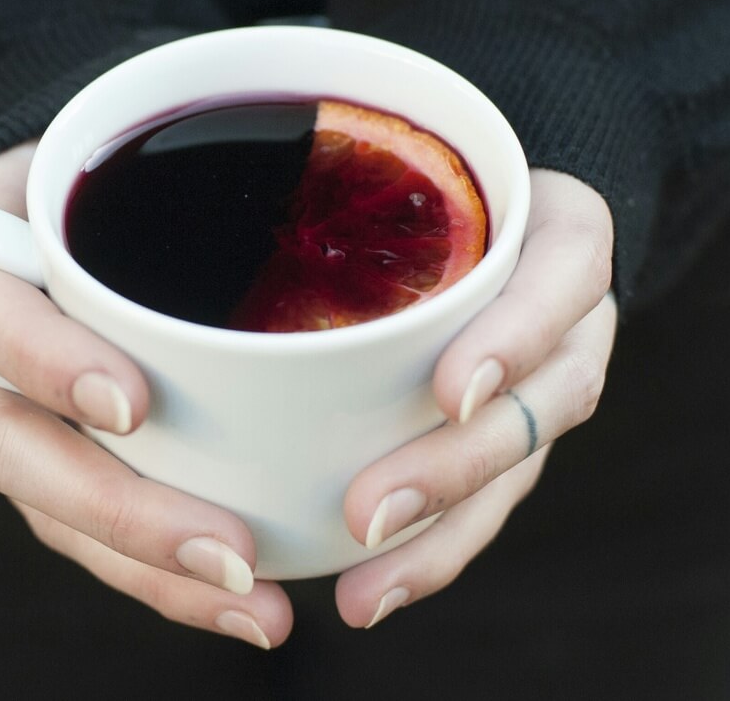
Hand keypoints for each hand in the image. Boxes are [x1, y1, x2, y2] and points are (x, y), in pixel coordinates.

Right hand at [0, 141, 293, 648]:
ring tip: (261, 608)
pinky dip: (174, 580)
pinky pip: (102, 540)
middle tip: (232, 551)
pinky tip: (259, 604)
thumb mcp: (120, 130)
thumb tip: (320, 111)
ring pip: (61, 518)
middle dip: (124, 516)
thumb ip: (167, 134)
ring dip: (158, 573)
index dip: (48, 362)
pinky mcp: (60, 467)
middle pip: (19, 455)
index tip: (132, 402)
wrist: (70, 193)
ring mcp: (14, 422)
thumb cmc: (111, 159)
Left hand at [334, 169, 617, 627]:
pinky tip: (364, 591)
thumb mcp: (410, 138)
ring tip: (364, 589)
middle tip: (366, 511)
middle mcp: (571, 317)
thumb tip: (159, 211)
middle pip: (539, 406)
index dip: (513, 342)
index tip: (450, 393)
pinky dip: (429, 552)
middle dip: (453, 468)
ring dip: (440, 536)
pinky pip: (484, 506)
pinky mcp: (514, 436)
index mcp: (562, 232)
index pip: (560, 280)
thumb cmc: (427, 167)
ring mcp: (549, 385)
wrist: (492, 195)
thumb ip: (343, 151)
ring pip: (515, 473)